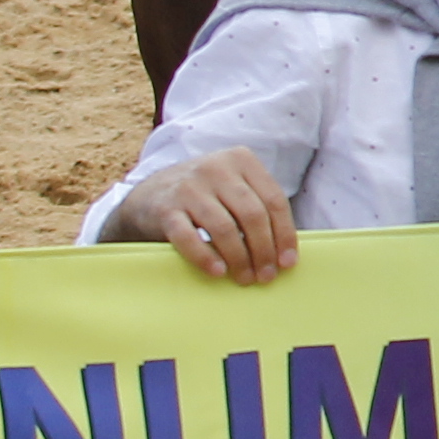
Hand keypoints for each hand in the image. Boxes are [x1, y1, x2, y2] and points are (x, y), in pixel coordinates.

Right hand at [113, 149, 300, 283]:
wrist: (149, 194)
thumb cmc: (205, 196)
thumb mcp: (233, 187)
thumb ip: (258, 206)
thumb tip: (285, 251)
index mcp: (241, 160)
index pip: (274, 199)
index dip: (285, 234)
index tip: (288, 262)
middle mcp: (216, 168)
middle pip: (252, 214)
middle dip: (264, 250)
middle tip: (266, 276)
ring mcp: (189, 187)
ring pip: (224, 228)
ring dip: (239, 258)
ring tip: (245, 278)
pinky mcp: (165, 209)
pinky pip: (188, 237)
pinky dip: (205, 257)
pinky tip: (218, 272)